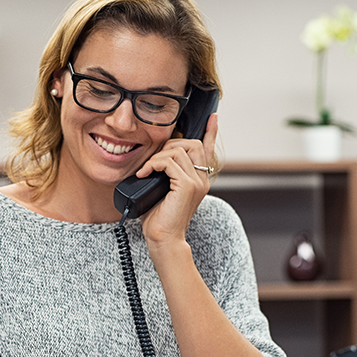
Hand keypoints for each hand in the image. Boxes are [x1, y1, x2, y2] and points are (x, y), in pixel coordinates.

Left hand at [136, 113, 217, 245]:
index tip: (212, 117)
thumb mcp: (162, 190)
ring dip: (158, 156)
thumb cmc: (160, 219)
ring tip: (146, 170)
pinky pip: (169, 162)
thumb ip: (166, 174)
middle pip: (193, 143)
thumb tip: (154, 161)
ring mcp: (196, 182)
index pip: (208, 150)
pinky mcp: (187, 186)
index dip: (211, 132)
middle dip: (170, 144)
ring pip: (179, 150)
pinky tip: (144, 174)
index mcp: (199, 179)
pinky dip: (153, 164)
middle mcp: (202, 179)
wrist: (163, 239)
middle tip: (154, 160)